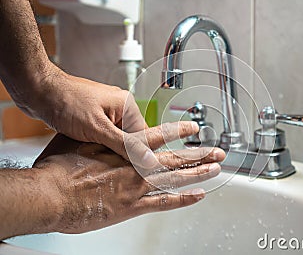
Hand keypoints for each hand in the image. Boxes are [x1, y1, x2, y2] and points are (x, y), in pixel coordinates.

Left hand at [30, 64, 144, 158]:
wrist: (36, 90)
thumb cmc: (65, 102)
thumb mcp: (98, 128)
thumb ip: (125, 145)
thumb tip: (149, 160)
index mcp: (127, 106)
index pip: (144, 137)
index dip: (137, 154)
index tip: (131, 169)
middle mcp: (118, 107)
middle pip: (130, 138)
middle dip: (120, 152)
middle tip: (108, 164)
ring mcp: (104, 112)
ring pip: (115, 139)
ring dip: (106, 149)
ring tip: (94, 157)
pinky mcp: (92, 117)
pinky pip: (102, 135)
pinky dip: (96, 144)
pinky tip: (86, 150)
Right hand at [33, 123, 224, 233]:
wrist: (49, 195)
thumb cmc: (59, 168)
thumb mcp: (79, 140)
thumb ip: (100, 136)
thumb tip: (110, 129)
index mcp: (124, 148)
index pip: (160, 135)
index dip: (179, 131)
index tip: (194, 129)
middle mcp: (136, 166)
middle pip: (175, 158)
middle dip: (199, 154)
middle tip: (218, 151)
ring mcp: (136, 187)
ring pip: (175, 178)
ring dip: (198, 173)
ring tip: (215, 169)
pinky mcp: (131, 207)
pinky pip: (164, 203)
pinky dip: (182, 199)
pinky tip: (197, 196)